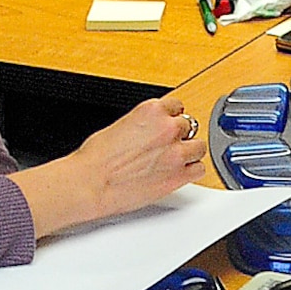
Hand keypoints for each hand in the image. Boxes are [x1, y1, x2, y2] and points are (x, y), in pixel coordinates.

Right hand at [12, 96, 205, 240]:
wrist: (91, 183)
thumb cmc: (96, 158)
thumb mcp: (120, 125)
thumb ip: (143, 126)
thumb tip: (149, 131)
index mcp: (151, 111)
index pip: (177, 106)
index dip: (172, 118)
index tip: (168, 125)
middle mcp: (167, 128)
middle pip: (189, 126)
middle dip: (180, 136)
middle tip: (167, 146)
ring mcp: (176, 153)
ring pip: (199, 147)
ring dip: (189, 153)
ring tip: (175, 160)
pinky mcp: (178, 176)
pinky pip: (199, 170)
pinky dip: (191, 172)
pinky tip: (180, 173)